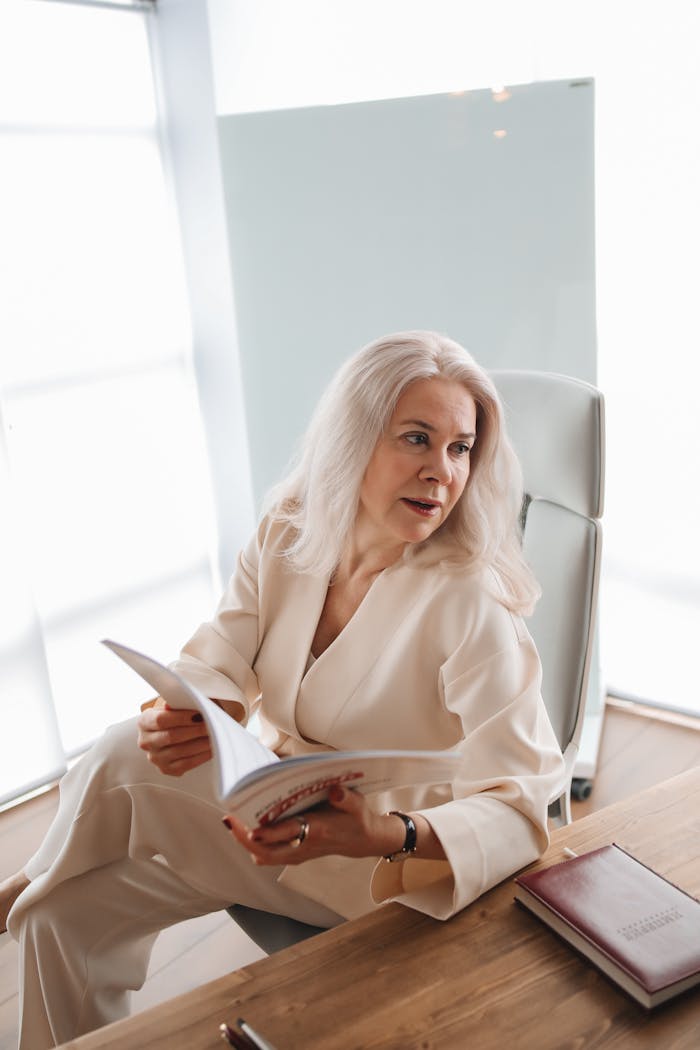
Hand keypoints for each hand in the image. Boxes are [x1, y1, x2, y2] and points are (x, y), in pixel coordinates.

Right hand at [137, 698, 211, 775]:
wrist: (179, 728)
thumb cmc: (179, 712)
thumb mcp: (176, 702)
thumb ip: (175, 702)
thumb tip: (170, 705)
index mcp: (144, 721)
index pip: (161, 720)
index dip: (182, 717)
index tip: (199, 713)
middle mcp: (145, 741)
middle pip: (172, 737)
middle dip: (195, 730)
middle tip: (213, 724)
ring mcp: (155, 758)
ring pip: (181, 751)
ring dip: (201, 743)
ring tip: (216, 735)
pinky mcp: (167, 769)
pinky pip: (186, 764)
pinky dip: (201, 755)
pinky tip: (212, 747)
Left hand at [222, 785, 406, 865]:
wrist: (364, 840)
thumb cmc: (358, 818)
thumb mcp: (358, 805)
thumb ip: (346, 798)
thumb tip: (335, 790)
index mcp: (317, 830)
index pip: (288, 833)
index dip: (268, 833)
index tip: (250, 827)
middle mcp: (304, 846)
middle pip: (266, 852)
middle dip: (244, 838)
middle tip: (229, 819)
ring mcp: (298, 854)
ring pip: (264, 856)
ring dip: (246, 842)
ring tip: (233, 821)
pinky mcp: (294, 855)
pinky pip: (268, 856)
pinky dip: (254, 844)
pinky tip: (247, 827)